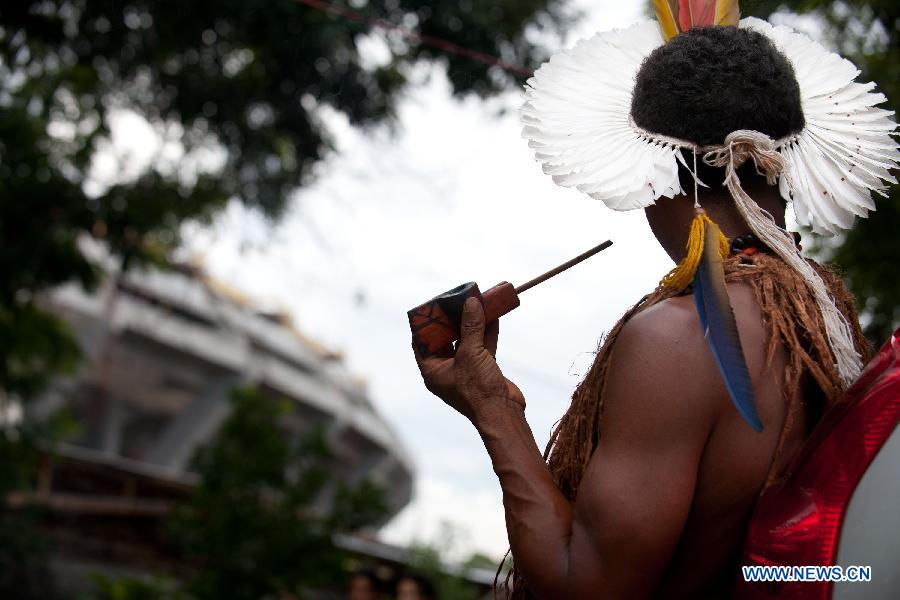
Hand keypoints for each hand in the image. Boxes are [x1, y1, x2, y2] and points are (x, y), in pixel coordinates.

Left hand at [413, 297, 524, 425]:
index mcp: (433, 370)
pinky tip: (492, 315)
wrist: (503, 413)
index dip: (425, 323)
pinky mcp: (483, 369)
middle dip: (452, 319)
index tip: (432, 306)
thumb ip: (470, 327)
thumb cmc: (479, 389)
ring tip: (476, 303)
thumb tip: (471, 302)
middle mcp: (447, 369)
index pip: (421, 342)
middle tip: (456, 300)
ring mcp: (466, 369)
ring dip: (472, 323)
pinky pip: (482, 346)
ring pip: (466, 340)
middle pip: (445, 338)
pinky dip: (487, 332)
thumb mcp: (471, 354)